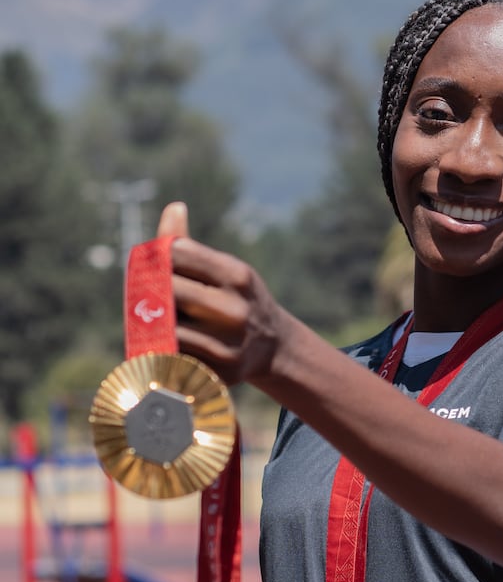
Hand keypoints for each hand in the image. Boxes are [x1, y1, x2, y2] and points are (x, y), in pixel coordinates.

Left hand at [156, 201, 287, 389]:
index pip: (178, 252)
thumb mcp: (225, 270)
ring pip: (166, 326)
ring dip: (156, 323)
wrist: (273, 348)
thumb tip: (173, 208)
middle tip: (150, 294)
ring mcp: (227, 344)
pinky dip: (164, 350)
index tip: (156, 265)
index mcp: (236, 275)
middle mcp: (234, 310)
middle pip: (167, 289)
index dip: (160, 256)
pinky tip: (170, 345)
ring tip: (159, 320)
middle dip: (154, 291)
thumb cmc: (238, 299)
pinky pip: (172, 357)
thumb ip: (189, 245)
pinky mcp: (217, 372)